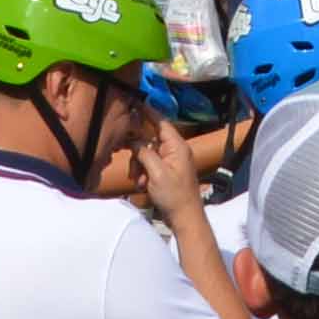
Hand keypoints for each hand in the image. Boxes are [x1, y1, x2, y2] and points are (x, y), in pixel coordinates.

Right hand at [131, 110, 204, 224]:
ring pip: (146, 154)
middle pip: (149, 140)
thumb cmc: (174, 195)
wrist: (184, 217)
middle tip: (134, 167)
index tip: (136, 101)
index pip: (161, 122)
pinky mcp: (165, 172)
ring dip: (139, 166)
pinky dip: (143, 174)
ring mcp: (170, 161)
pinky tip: (143, 186)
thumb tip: (135, 140)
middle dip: (138, 153)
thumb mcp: (157, 173)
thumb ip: (145, 153)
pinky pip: (149, 165)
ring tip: (140, 181)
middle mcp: (174, 150)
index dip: (148, 112)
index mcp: (177, 146)